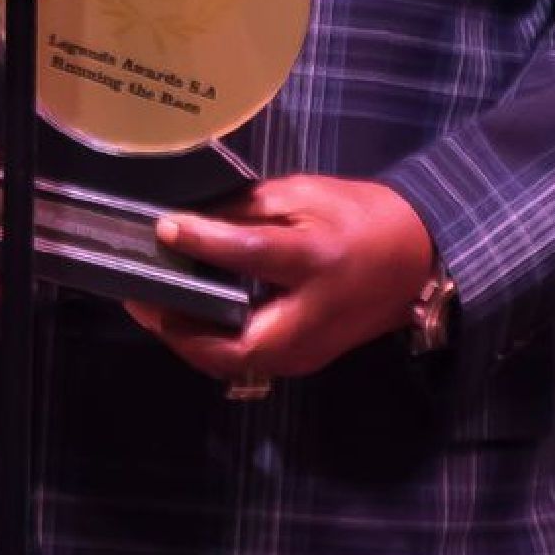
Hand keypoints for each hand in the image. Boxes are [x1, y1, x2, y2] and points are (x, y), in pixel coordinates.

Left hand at [124, 174, 434, 381]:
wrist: (416, 260)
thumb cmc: (359, 214)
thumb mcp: (306, 194)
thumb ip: (250, 207)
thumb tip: (195, 216)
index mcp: (315, 260)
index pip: (250, 254)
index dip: (202, 240)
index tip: (162, 226)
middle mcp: (309, 317)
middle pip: (234, 341)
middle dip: (179, 327)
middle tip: (137, 296)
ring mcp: (307, 350)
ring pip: (234, 360)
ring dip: (189, 341)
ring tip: (150, 307)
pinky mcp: (303, 360)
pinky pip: (246, 359)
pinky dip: (211, 344)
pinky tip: (185, 318)